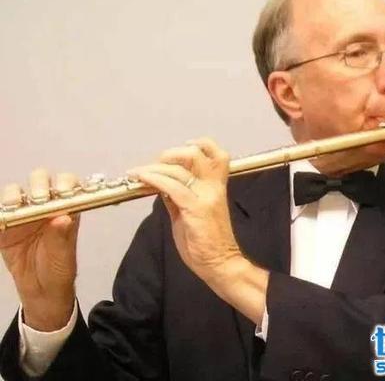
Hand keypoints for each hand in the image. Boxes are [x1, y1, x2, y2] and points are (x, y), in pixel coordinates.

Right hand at [0, 168, 79, 330]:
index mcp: (65, 208)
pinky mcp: (4, 226)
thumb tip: (63, 218)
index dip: (64, 182)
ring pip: (14, 192)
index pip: (67, 183)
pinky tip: (1, 217)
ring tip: (14, 206)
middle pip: (39, 180)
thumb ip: (61, 237)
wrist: (41, 289)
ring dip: (12, 195)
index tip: (61, 191)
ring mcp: (23, 213)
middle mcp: (45, 205)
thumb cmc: (59, 269)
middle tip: (38, 198)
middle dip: (38, 185)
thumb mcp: (63, 256)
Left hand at [128, 139, 268, 324]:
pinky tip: (141, 179)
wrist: (220, 264)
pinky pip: (171, 187)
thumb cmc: (207, 243)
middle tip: (155, 165)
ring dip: (154, 167)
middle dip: (170, 154)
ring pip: (180, 168)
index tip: (179, 151)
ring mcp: (205, 197)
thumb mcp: (190, 214)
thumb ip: (178, 198)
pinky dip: (153, 179)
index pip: (216, 154)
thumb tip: (162, 185)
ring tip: (139, 173)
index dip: (199, 144)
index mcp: (216, 187)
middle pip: (196, 154)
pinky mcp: (196, 209)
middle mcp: (213, 187)